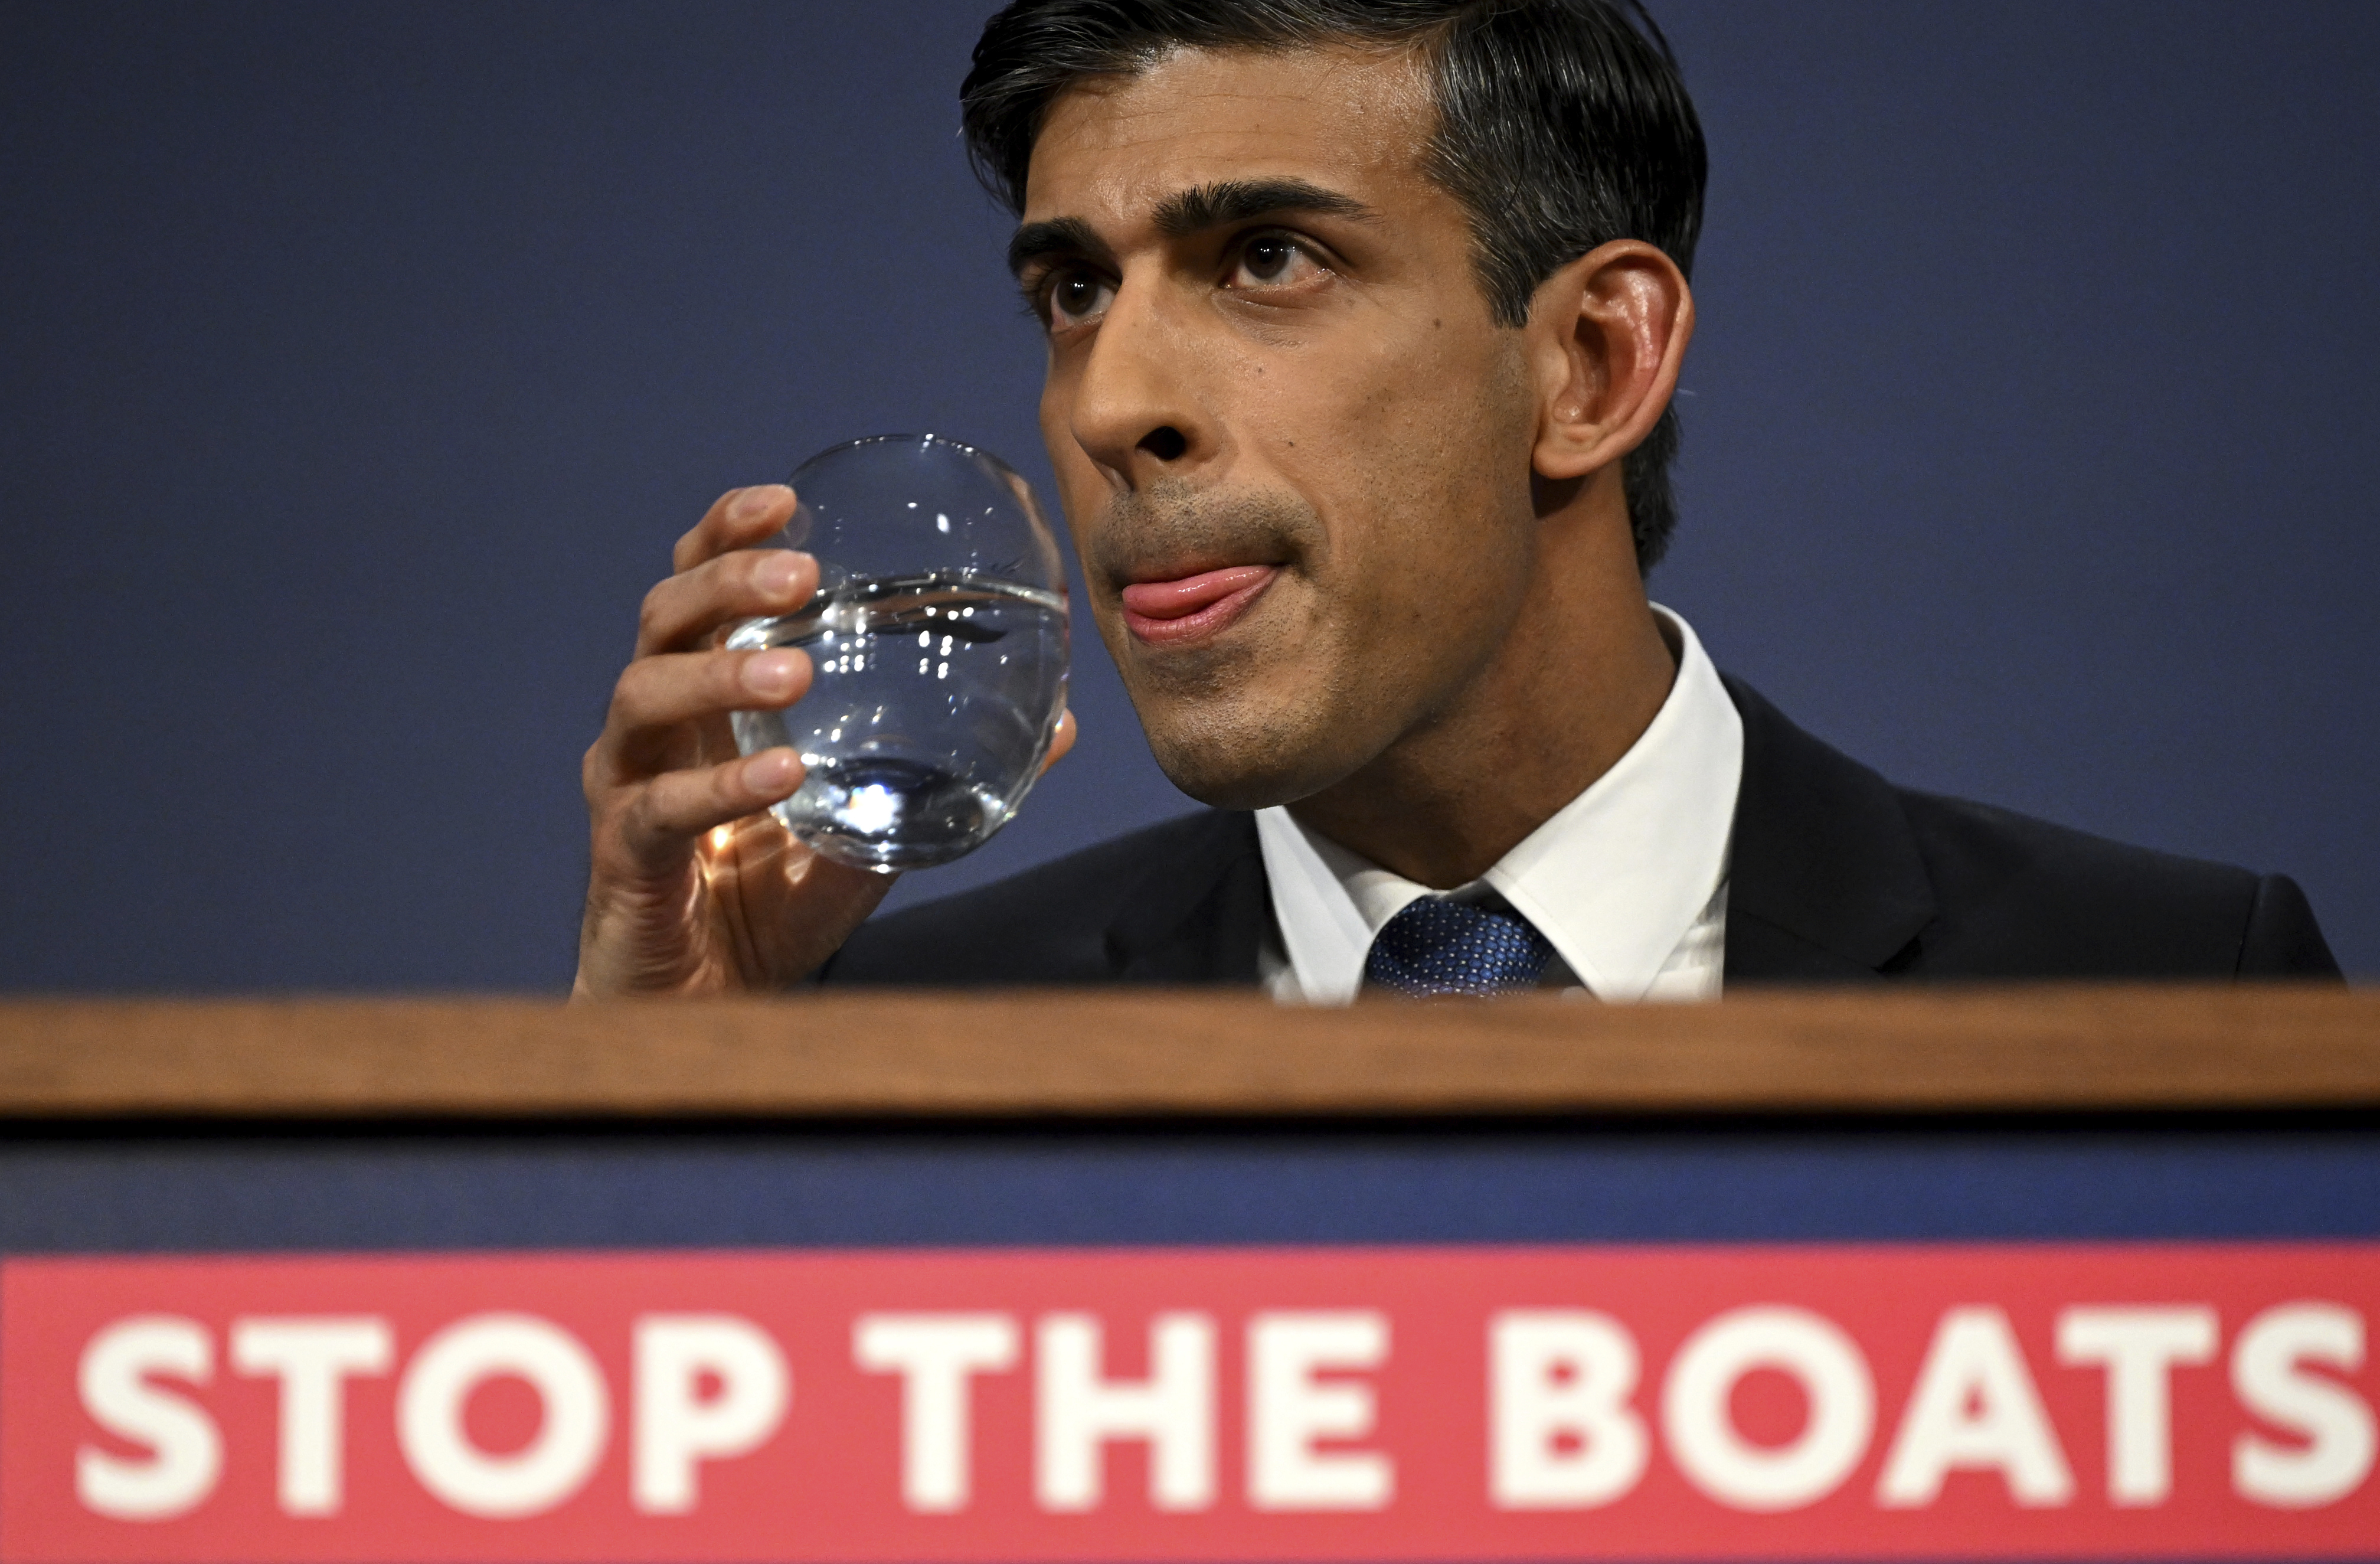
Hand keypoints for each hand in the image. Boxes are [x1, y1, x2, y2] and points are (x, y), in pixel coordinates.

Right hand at [574, 485, 1075, 996]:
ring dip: (722, 672)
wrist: (710, 1010)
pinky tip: (783, 772)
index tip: (782, 499)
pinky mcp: (624, 857)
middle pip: (664, 617)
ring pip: (645, 695)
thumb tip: (1063, 724)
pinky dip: (723, 785)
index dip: (726, 534)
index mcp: (705, 698)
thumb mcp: (878, 821)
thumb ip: (950, 771)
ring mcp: (627, 786)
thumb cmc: (775, 901)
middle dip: (726, 581)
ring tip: (798, 670)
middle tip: (800, 576)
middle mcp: (655, 727)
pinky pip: (662, 808)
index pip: (697, 588)